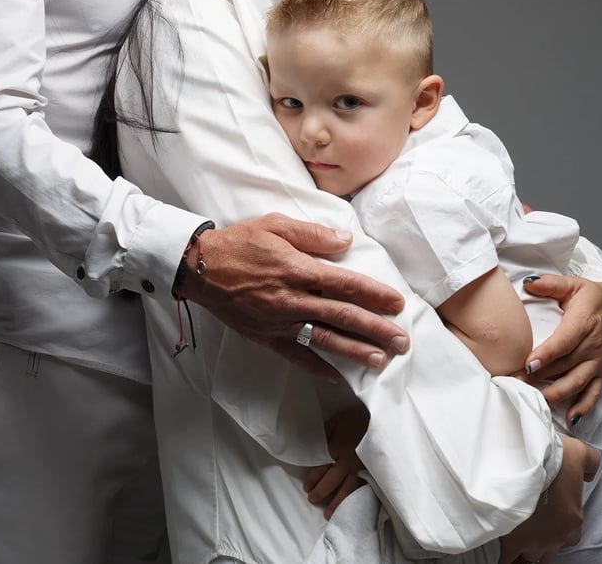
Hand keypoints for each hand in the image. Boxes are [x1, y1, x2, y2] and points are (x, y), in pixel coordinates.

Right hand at [179, 213, 407, 377]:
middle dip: (376, 329)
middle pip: (342, 316)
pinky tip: (337, 377)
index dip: (374, 294)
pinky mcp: (265, 337)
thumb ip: (312, 234)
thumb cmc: (239, 242)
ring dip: (355, 351)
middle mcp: (292, 299)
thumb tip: (346, 240)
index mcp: (298, 269)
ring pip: (325, 339)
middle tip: (402, 340)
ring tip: (381, 361)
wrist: (198, 268)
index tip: (397, 303)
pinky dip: (317, 367)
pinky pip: (295, 355)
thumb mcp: (275, 225)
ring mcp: (279, 322)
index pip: (346, 284)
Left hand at [302, 404, 369, 517]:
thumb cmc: (358, 417)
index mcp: (337, 446)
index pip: (321, 467)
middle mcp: (347, 461)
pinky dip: (353, 499)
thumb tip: (315, 445)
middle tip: (312, 499)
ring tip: (327, 514)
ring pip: (346, 489)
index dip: (312, 478)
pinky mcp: (371, 472)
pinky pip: (360, 488)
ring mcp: (360, 468)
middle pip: (331, 480)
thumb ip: (326, 432)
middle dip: (320, 491)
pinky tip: (349, 507)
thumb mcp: (338, 419)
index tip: (306, 486)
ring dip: (335, 503)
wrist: (382, 418)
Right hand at [497, 435, 599, 563]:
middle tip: (532, 530)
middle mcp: (556, 537)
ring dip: (527, 550)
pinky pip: (510, 560)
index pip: (571, 537)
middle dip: (542, 543)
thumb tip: (589, 473)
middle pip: (551, 551)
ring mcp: (535, 542)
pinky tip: (504, 550)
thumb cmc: (554, 458)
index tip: (549, 519)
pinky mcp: (514, 541)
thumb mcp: (581, 453)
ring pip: (532, 557)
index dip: (560, 529)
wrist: (527, 463)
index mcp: (573, 519)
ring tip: (517, 538)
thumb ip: (590, 464)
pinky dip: (508, 557)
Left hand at [522, 275, 601, 420]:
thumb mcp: (572, 284)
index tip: (528, 364)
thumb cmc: (591, 297)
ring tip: (534, 399)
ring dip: (556, 393)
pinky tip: (570, 418)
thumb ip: (550, 284)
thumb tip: (528, 283)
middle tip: (516, 382)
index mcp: (583, 322)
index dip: (546, 355)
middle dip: (541, 377)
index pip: (563, 342)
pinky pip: (594, 393)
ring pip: (577, 382)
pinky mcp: (601, 371)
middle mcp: (592, 345)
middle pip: (566, 365)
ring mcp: (597, 361)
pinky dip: (583, 407)